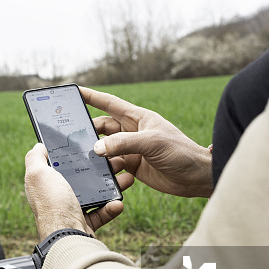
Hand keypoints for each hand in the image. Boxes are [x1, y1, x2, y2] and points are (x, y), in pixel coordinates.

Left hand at [24, 143, 132, 238]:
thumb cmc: (52, 204)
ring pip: (95, 193)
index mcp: (45, 182)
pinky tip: (117, 202)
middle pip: (81, 177)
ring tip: (124, 179)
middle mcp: (57, 195)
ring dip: (111, 186)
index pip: (59, 163)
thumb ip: (35, 158)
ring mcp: (71, 210)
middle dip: (99, 169)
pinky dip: (111, 207)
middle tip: (114, 161)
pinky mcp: (85, 223)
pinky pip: (101, 212)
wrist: (67, 237)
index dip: (73, 154)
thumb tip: (39, 145)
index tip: (90, 145)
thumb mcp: (37, 174)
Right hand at [80, 86, 212, 197]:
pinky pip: (110, 164)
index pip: (109, 103)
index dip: (91, 96)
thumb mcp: (151, 143)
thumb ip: (123, 143)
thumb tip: (96, 148)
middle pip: (101, 127)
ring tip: (83, 156)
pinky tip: (97, 171)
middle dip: (88, 130)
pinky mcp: (131, 166)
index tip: (74, 91)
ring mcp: (130, 149)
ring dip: (95, 151)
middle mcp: (131, 131)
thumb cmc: (180, 152)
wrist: (196, 177)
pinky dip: (103, 167)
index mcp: (138, 117)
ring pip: (103, 147)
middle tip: (72, 136)